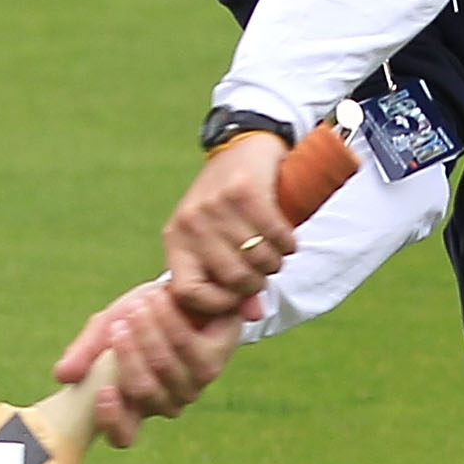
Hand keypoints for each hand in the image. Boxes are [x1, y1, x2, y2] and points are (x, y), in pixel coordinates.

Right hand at [52, 280, 250, 448]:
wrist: (180, 294)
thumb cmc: (136, 319)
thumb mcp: (105, 329)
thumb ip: (85, 352)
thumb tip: (61, 375)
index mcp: (132, 406)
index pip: (123, 435)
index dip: (112, 420)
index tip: (102, 391)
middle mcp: (162, 404)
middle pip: (142, 389)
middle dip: (128, 353)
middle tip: (120, 324)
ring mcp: (189, 387)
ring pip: (165, 366)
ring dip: (149, 331)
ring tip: (140, 304)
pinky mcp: (212, 364)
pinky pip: (187, 346)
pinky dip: (169, 320)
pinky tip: (160, 300)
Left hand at [162, 133, 299, 319]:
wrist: (243, 147)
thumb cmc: (229, 207)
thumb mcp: (218, 242)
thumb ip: (231, 282)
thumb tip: (254, 316)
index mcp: (175, 241)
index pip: (188, 293)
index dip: (216, 305)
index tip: (236, 299)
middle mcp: (191, 224)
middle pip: (232, 279)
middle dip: (256, 283)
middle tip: (264, 272)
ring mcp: (216, 206)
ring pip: (257, 259)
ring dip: (275, 262)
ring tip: (276, 254)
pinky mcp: (245, 191)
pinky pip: (275, 235)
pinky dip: (288, 244)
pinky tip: (288, 241)